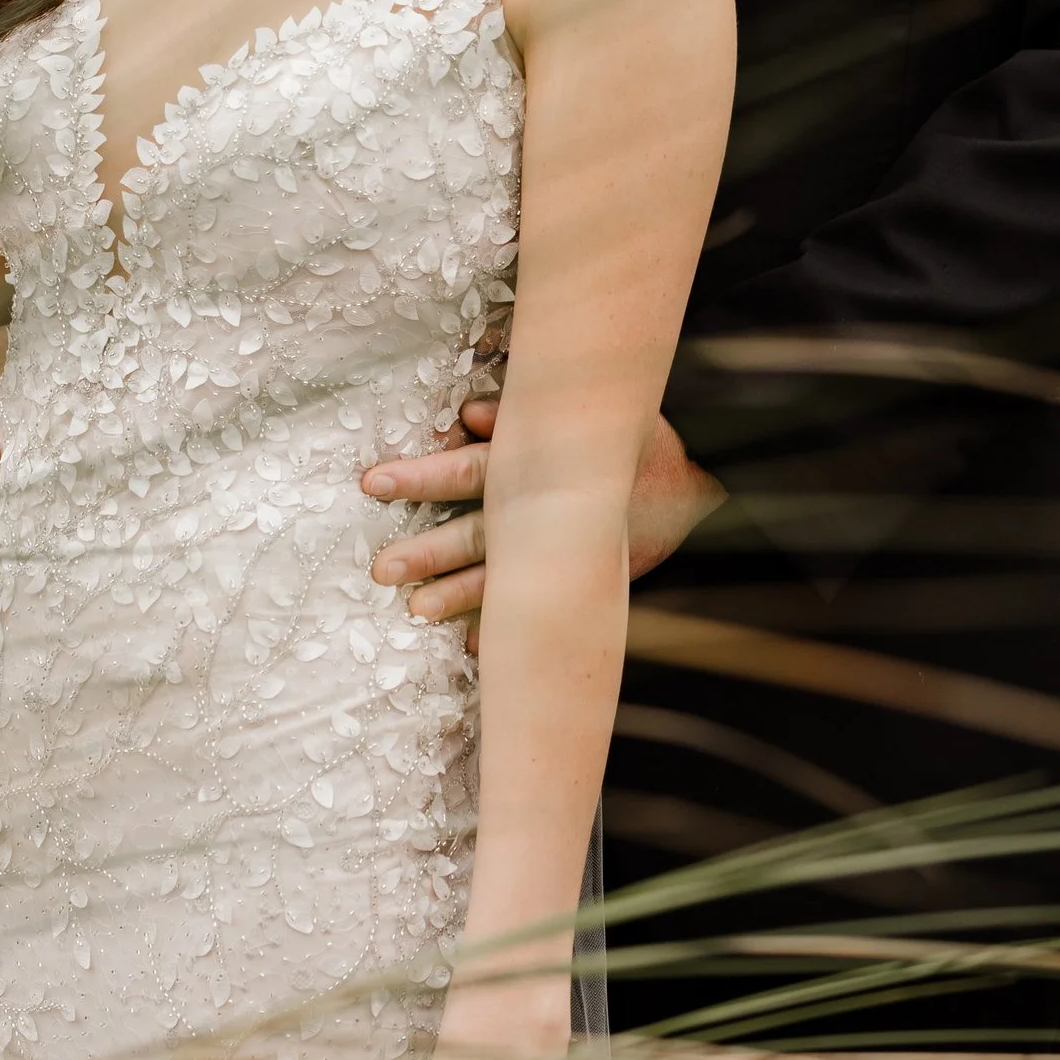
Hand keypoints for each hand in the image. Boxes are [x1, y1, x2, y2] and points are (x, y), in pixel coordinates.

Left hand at [363, 401, 725, 632]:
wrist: (687, 483)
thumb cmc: (618, 434)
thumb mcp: (580, 413)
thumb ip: (519, 414)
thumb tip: (469, 414)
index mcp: (539, 466)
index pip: (471, 471)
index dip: (423, 476)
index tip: (371, 482)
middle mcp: (551, 514)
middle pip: (481, 534)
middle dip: (430, 553)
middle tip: (382, 568)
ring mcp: (570, 553)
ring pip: (507, 578)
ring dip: (461, 596)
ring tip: (416, 609)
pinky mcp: (588, 580)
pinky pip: (543, 611)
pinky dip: (509, 628)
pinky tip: (472, 646)